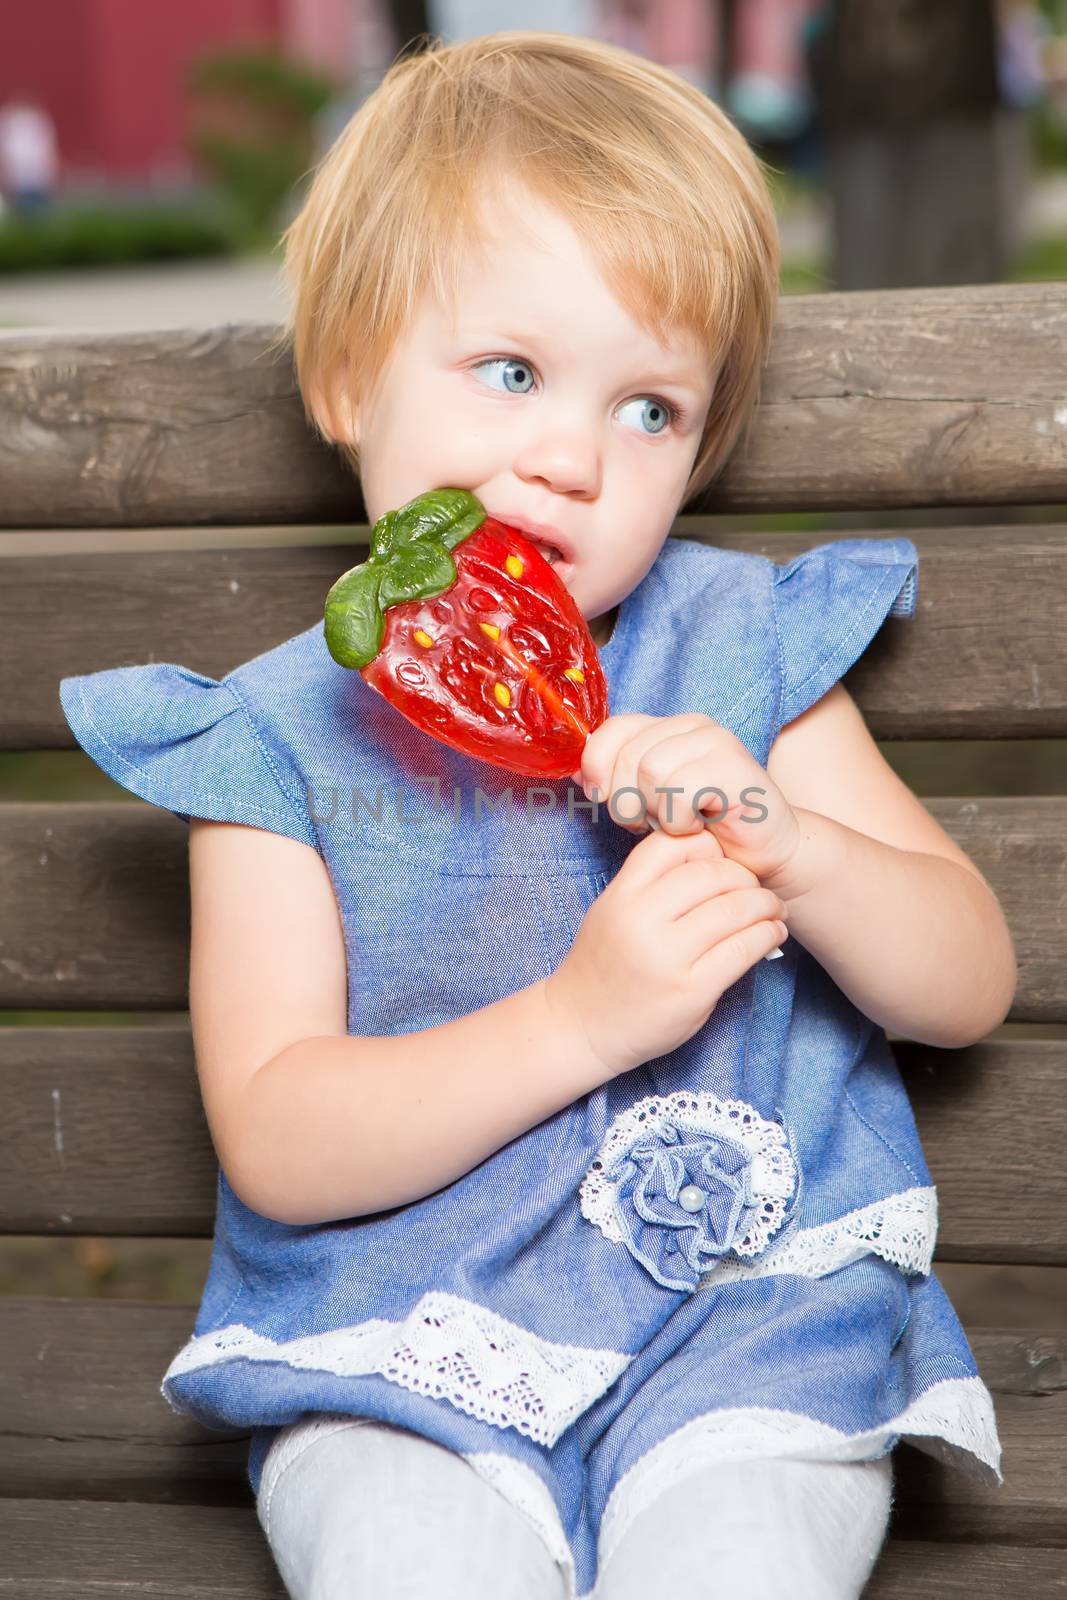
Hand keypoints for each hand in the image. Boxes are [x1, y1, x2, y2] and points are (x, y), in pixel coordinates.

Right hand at [544, 826, 790, 1078]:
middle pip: (711, 874)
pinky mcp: (692, 990)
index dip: (708, 844)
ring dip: (765, 904)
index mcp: (621, 895)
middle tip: (758, 887)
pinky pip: (743, 949)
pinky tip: (772, 934)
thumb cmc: (605, 965)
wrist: (583, 1026)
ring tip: (774, 909)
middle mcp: (642, 920)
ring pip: (734, 909)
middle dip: (745, 876)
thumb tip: (714, 859)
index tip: (724, 858)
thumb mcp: (612, 910)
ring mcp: (668, 956)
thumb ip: (650, 884)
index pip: (673, 844)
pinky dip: (767, 935)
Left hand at [572, 712, 801, 884]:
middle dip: (627, 800)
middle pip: (626, 754)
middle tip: (652, 821)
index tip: (602, 798)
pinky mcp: (735, 767)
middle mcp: (692, 726)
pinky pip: (679, 790)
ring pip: (650, 770)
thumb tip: (573, 772)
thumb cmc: (706, 832)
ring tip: (678, 823)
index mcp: (668, 728)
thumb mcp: (649, 804)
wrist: (765, 856)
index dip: (595, 766)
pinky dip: (679, 820)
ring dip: (656, 812)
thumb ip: (616, 782)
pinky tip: (698, 827)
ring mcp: (716, 742)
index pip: (612, 728)